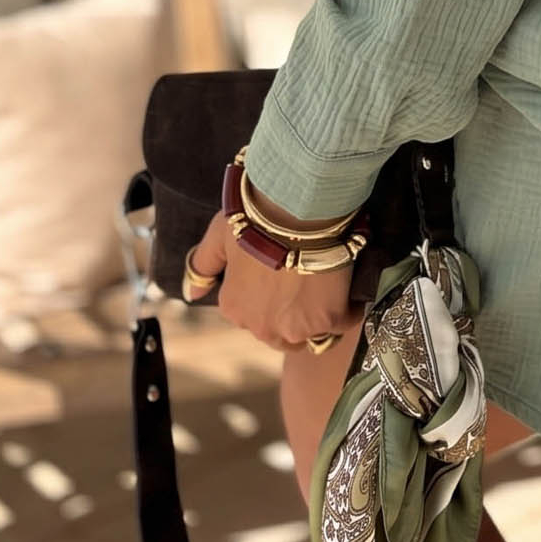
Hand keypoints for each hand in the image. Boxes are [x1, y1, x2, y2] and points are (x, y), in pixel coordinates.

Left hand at [186, 209, 357, 354]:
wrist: (300, 206)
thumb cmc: (258, 215)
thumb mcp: (220, 234)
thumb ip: (202, 266)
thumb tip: (191, 294)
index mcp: (234, 307)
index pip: (253, 315)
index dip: (272, 295)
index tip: (286, 274)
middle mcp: (261, 326)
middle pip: (282, 334)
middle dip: (294, 315)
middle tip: (310, 281)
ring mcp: (296, 328)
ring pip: (312, 335)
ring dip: (320, 316)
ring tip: (331, 284)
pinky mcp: (328, 320)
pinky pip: (343, 322)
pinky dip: (348, 307)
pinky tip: (348, 283)